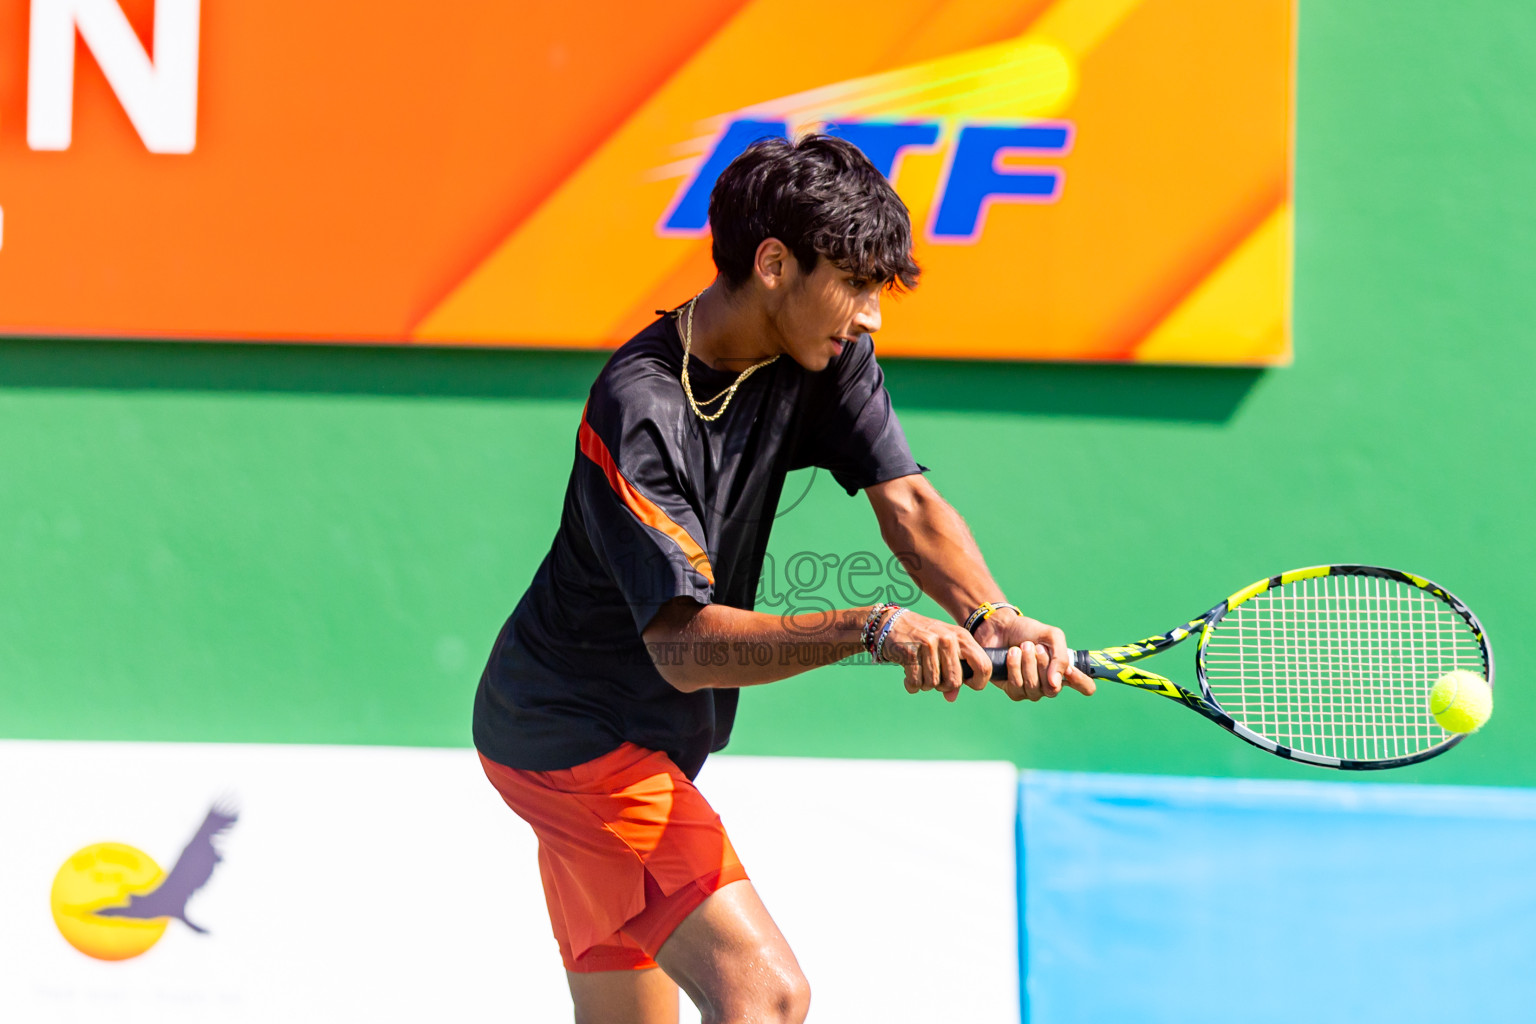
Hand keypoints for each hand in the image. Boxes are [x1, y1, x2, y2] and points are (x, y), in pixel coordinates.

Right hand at [879, 609, 992, 701]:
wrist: (893, 623)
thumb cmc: (923, 639)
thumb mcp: (944, 650)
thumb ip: (953, 672)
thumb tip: (952, 697)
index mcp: (962, 637)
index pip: (983, 665)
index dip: (978, 682)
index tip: (967, 684)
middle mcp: (948, 639)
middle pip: (955, 680)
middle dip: (944, 687)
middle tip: (935, 679)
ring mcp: (929, 644)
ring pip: (934, 683)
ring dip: (925, 685)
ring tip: (920, 674)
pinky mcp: (911, 651)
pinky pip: (916, 682)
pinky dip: (912, 685)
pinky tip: (908, 676)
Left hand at [972, 610, 1095, 701]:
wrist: (1001, 627)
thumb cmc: (1028, 631)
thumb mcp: (1051, 636)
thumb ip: (1061, 657)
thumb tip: (1055, 683)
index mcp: (1064, 671)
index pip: (1085, 687)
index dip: (1081, 682)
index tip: (1070, 670)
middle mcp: (1050, 684)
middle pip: (1053, 688)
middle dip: (1043, 664)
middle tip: (1035, 646)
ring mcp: (1032, 690)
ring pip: (1033, 687)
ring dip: (1027, 663)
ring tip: (1021, 647)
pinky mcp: (1013, 690)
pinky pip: (1017, 686)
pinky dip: (1014, 666)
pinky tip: (1011, 654)